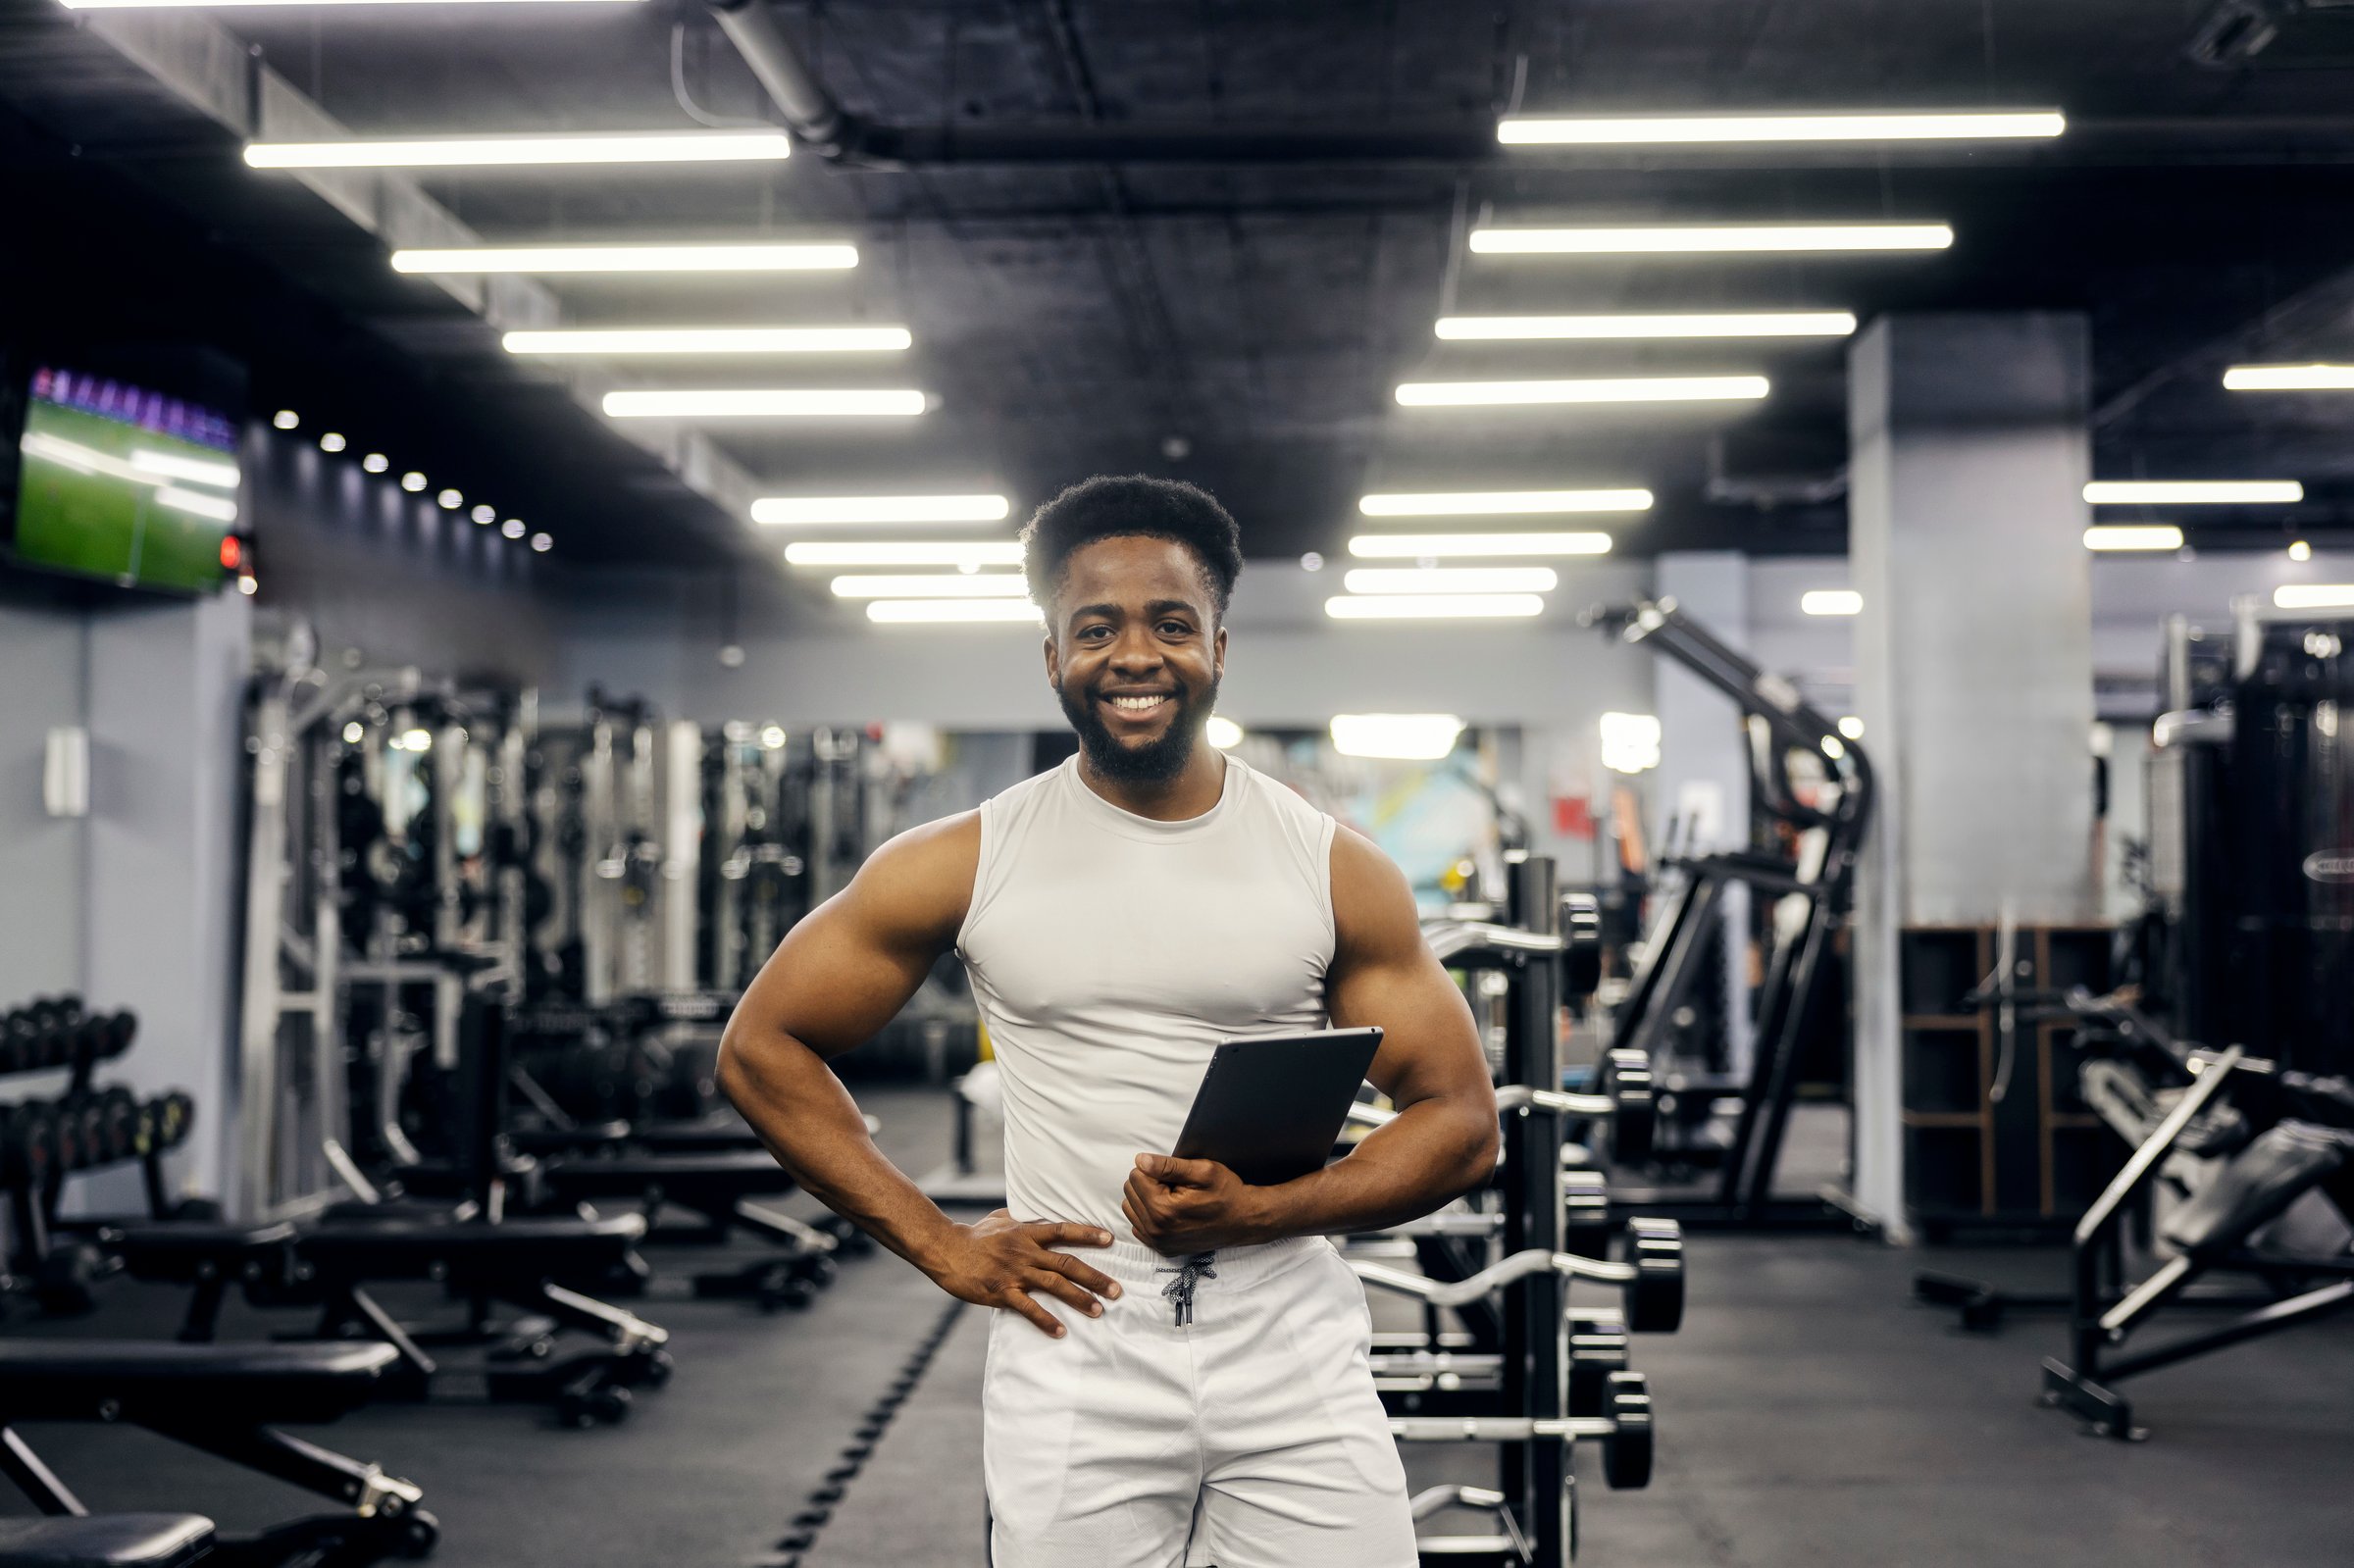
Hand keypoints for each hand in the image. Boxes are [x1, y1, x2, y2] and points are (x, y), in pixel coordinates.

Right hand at [918, 1209, 1120, 1337]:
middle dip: (1095, 1277)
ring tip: (1099, 1310)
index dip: (1087, 1234)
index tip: (1110, 1240)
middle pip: (1067, 1263)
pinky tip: (1061, 1332)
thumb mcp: (1001, 1219)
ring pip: (1054, 1286)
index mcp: (1027, 1232)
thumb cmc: (975, 1235)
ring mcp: (1014, 1273)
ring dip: (1079, 1299)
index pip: (1063, 1230)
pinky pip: (1028, 1308)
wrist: (946, 1250)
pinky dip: (1046, 1320)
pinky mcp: (1001, 1292)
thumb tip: (1041, 1214)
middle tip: (1118, 1290)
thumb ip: (1024, 1218)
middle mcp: (1025, 1251)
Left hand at [1122, 1154, 1272, 1255]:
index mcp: (1163, 1209)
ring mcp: (1159, 1242)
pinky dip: (1149, 1215)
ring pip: (1131, 1207)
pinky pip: (1138, 1225)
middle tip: (1176, 1186)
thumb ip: (1168, 1165)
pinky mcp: (1162, 1248)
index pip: (1136, 1175)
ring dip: (1146, 1198)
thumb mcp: (1203, 1171)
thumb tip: (1140, 1160)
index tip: (1176, 1176)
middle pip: (1130, 1191)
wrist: (1244, 1221)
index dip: (1156, 1169)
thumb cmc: (1227, 1193)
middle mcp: (1156, 1230)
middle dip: (1149, 1183)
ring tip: (1172, 1197)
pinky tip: (1169, 1212)